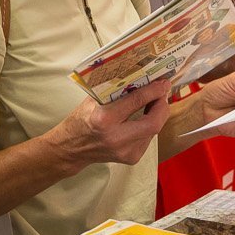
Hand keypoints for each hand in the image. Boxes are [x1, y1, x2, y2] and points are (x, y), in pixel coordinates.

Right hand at [53, 79, 173, 167]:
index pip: (136, 102)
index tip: (163, 82)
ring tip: (155, 101)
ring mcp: (125, 151)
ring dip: (158, 114)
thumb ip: (115, 90)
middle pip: (154, 123)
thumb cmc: (81, 120)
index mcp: (104, 119)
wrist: (72, 149)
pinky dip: (149, 125)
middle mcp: (116, 138)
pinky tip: (145, 117)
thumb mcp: (93, 100)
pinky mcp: (131, 158)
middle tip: (163, 93)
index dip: (153, 91)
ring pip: (154, 131)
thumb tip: (139, 76)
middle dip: (162, 106)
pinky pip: (148, 138)